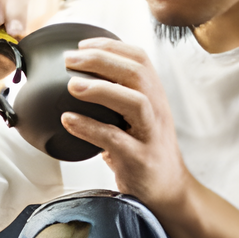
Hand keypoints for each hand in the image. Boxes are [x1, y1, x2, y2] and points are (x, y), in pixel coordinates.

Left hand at [61, 39, 189, 213]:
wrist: (170, 191)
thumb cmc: (145, 151)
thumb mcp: (137, 118)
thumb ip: (117, 98)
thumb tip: (77, 80)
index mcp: (155, 96)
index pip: (140, 59)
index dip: (111, 46)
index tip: (82, 45)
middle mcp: (157, 110)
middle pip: (137, 73)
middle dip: (101, 60)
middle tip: (69, 60)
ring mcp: (150, 135)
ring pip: (134, 102)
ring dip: (101, 90)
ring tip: (71, 86)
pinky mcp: (140, 160)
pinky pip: (115, 140)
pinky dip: (90, 128)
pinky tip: (68, 121)